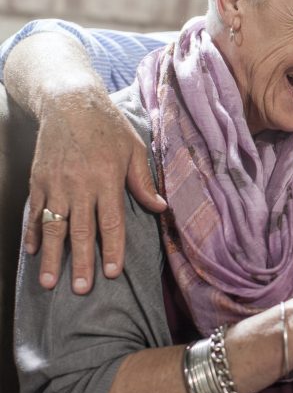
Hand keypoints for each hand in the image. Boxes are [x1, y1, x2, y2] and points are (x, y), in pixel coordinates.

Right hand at [26, 88, 166, 292]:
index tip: (111, 273)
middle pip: (80, 230)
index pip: (110, 222)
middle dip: (81, 262)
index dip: (111, 249)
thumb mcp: (134, 149)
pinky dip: (32, 232)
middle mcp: (79, 184)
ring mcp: (55, 183)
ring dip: (50, 255)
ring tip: (49, 281)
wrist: (69, 102)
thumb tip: (161, 207)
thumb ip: (144, 181)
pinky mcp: (38, 179)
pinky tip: (31, 251)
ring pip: (52, 225)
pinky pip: (34, 210)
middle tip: (81, 290)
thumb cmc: (108, 127)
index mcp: (107, 179)